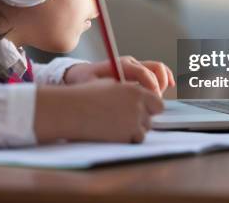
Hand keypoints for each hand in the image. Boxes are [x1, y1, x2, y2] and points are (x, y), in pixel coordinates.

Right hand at [35, 79, 163, 142]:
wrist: (71, 110)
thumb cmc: (86, 97)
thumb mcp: (110, 86)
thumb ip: (129, 93)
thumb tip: (141, 103)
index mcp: (135, 90)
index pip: (157, 103)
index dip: (150, 108)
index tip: (141, 112)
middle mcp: (138, 105)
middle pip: (150, 119)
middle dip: (140, 121)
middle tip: (122, 121)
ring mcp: (134, 121)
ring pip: (143, 131)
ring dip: (132, 131)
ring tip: (113, 126)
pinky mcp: (127, 135)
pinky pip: (133, 141)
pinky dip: (126, 139)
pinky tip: (110, 133)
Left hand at [63, 56, 175, 95]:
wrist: (81, 73)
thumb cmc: (86, 80)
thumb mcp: (91, 85)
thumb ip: (105, 90)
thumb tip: (117, 97)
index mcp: (120, 65)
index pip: (142, 72)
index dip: (150, 85)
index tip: (152, 99)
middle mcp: (131, 62)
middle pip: (154, 68)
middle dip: (158, 86)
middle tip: (154, 102)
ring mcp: (136, 65)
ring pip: (158, 68)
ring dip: (163, 81)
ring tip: (160, 97)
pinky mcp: (138, 69)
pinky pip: (156, 70)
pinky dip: (164, 77)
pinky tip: (168, 86)